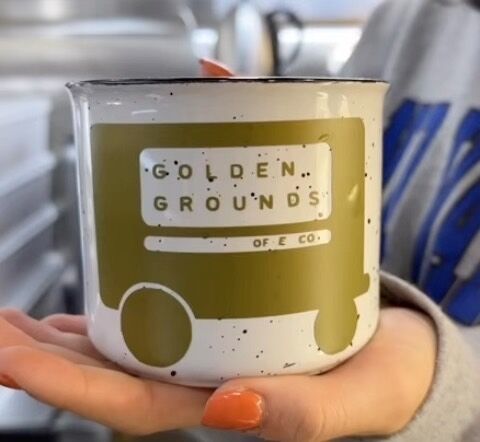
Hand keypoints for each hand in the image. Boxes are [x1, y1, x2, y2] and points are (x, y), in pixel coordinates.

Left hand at [0, 308, 435, 439]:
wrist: (394, 351)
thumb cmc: (382, 379)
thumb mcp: (355, 400)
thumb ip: (301, 415)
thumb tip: (229, 412)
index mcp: (227, 410)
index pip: (132, 407)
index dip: (69, 388)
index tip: (13, 361)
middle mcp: (204, 386)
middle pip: (110, 378)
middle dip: (44, 361)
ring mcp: (207, 357)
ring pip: (121, 351)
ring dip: (61, 339)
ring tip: (11, 319)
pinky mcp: (219, 326)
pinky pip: (152, 323)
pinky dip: (109, 317)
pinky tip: (76, 311)